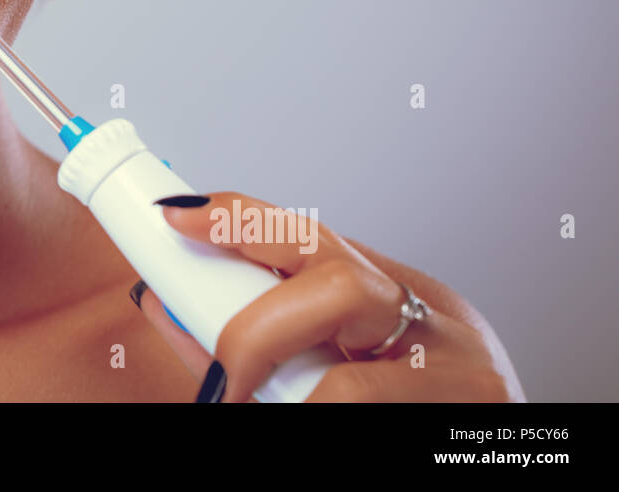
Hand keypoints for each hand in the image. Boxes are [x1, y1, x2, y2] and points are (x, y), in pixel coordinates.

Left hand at [132, 191, 525, 401]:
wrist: (513, 460)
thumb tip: (163, 302)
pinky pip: (363, 417)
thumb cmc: (409, 404)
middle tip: (222, 381)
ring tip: (257, 408)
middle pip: (337, 286)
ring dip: (290, 407)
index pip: (311, 233)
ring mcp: (465, 376)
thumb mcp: (342, 361)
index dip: (238, 218)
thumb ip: (257, 334)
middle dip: (256, 331)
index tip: (177, 215)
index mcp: (400, 293)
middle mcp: (440, 323)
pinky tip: (303, 417)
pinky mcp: (474, 423)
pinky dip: (312, 420)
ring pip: (351, 384)